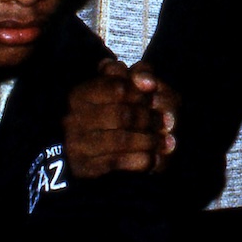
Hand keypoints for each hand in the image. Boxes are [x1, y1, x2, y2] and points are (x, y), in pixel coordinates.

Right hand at [62, 59, 175, 177]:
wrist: (79, 150)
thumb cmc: (110, 111)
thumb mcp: (123, 86)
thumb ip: (139, 74)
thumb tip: (149, 82)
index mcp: (81, 94)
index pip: (119, 88)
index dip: (142, 94)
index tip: (155, 98)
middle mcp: (74, 118)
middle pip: (123, 115)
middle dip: (150, 119)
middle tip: (168, 123)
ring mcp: (77, 143)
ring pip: (121, 140)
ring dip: (149, 141)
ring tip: (167, 142)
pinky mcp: (85, 166)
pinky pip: (118, 162)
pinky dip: (140, 160)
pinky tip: (153, 158)